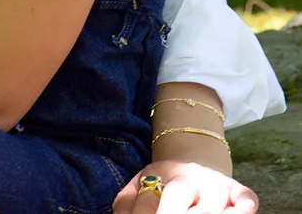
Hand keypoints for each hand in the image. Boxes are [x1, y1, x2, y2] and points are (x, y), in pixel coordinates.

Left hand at [112, 161, 257, 213]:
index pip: (152, 196)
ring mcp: (217, 185)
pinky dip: (244, 208)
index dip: (146, 212)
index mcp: (163, 175)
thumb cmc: (162, 185)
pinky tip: (241, 213)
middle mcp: (192, 178)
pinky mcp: (241, 192)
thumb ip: (127, 204)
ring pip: (212, 206)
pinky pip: (247, 199)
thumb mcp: (138, 187)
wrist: (193, 165)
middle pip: (179, 196)